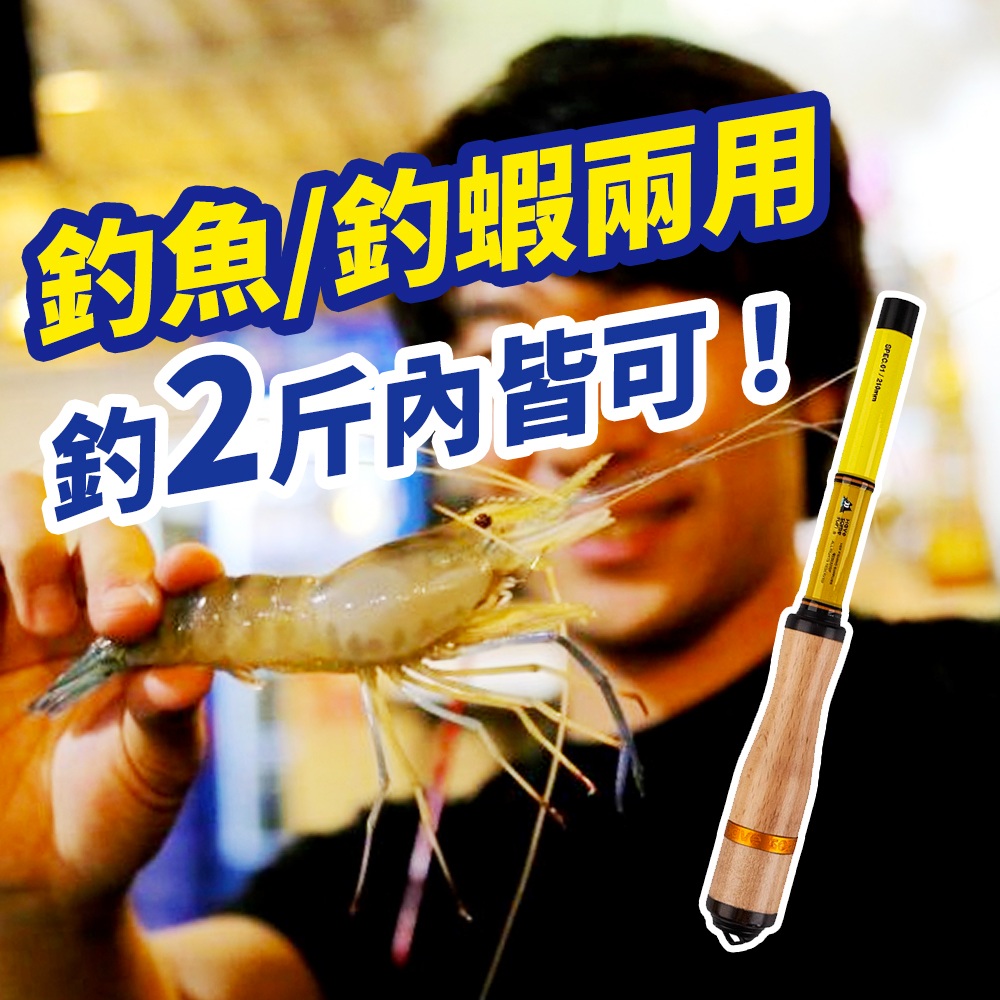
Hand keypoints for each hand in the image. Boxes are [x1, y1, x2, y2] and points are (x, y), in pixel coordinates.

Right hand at [0, 472, 220, 919]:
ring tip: (43, 618)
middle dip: (114, 557)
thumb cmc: (109, 810)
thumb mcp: (152, 771)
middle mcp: (84, 600)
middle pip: (97, 525)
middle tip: (123, 617)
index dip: (184, 561)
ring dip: (34, 543)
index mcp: (150, 629)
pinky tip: (7, 618)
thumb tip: (189, 674)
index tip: (188, 575)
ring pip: (19, 507)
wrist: (29, 873)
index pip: (174, 569)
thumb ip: (169, 718)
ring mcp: (12, 606)